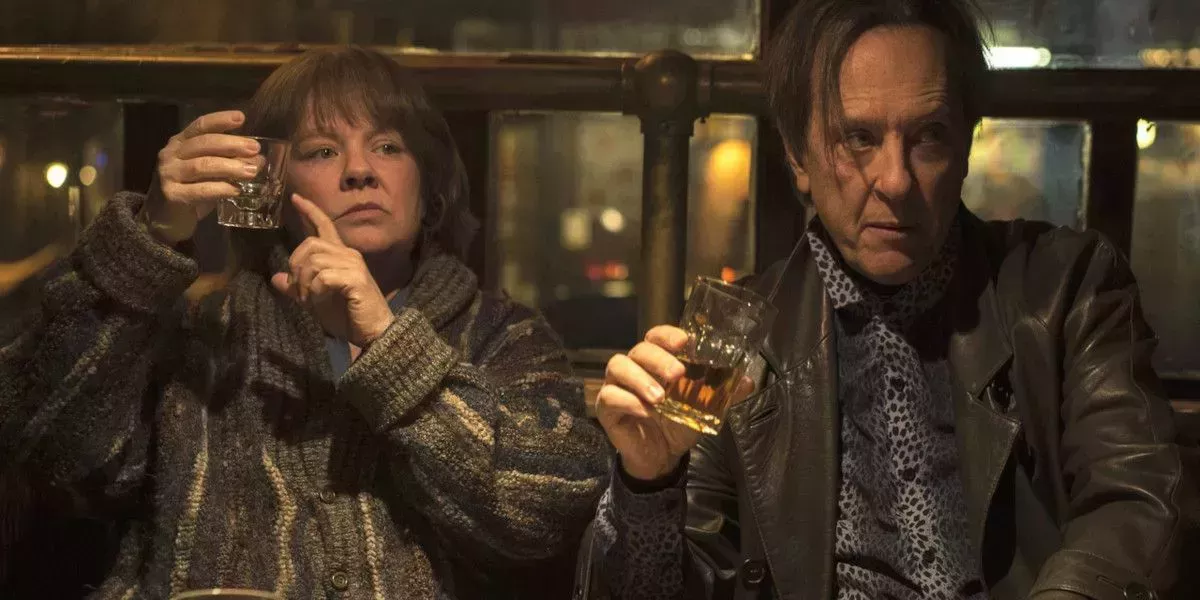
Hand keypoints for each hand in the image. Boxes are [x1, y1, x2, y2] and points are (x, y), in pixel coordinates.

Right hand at [143, 110, 261, 242]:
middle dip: (232, 144)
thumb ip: (229, 162)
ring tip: (251, 171)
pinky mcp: (171, 195)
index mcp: (180, 143)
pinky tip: (236, 190)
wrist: (163, 219)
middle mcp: (171, 154)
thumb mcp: (210, 173)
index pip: (200, 126)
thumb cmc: (190, 190)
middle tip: (255, 148)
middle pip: (203, 143)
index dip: (220, 120)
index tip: (240, 118)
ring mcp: (168, 174)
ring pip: (202, 165)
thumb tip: (259, 158)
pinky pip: (200, 190)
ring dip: (230, 167)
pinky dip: (221, 189)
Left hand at [270, 194, 395, 347]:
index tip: (295, 198)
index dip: (309, 211)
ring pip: (314, 261)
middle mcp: (348, 254)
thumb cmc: (347, 316)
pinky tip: (319, 301)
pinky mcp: (355, 279)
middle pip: (310, 244)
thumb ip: (297, 287)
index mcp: (340, 255)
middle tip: (298, 291)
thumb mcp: (314, 300)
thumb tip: (276, 278)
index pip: (324, 226)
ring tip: (309, 300)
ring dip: (304, 283)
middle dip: (296, 267)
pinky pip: (322, 277)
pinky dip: (314, 291)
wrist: (372, 333)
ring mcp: (353, 265)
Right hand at [596, 326, 752, 480]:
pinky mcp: (607, 408)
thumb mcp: (705, 409)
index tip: (684, 342)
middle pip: (638, 350)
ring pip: (618, 367)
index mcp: (656, 361)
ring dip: (639, 379)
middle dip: (658, 359)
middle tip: (677, 374)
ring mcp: (617, 385)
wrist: (661, 457)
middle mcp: (634, 367)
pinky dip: (628, 401)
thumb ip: (724, 394)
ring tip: (659, 397)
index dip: (667, 335)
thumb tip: (747, 381)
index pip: (656, 336)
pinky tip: (645, 411)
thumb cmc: (678, 424)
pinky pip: (609, 396)